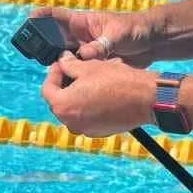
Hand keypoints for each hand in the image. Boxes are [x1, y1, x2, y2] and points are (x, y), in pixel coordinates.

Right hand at [28, 5, 159, 66]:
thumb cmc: (136, 29)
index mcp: (83, 22)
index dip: (41, 16)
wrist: (152, 43)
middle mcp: (80, 37)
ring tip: (51, 73)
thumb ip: (102, 44)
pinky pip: (77, 71)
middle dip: (43, 46)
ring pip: (63, 58)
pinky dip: (72, 76)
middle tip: (34, 54)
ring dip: (57, 65)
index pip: (57, 16)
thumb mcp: (119, 34)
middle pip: (54, 40)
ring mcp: (85, 51)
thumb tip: (84, 55)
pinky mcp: (93, 65)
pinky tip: (68, 84)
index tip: (29, 20)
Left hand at [41, 53, 158, 137]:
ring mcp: (86, 130)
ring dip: (76, 95)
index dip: (53, 73)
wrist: (145, 99)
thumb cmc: (117, 81)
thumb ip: (69, 65)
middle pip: (59, 101)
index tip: (60, 63)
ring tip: (87, 80)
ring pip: (73, 110)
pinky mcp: (100, 131)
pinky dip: (88, 105)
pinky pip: (87, 117)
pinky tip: (99, 93)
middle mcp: (71, 122)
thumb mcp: (89, 67)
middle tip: (72, 69)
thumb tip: (62, 60)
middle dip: (64, 84)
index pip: (47, 89)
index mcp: (63, 106)